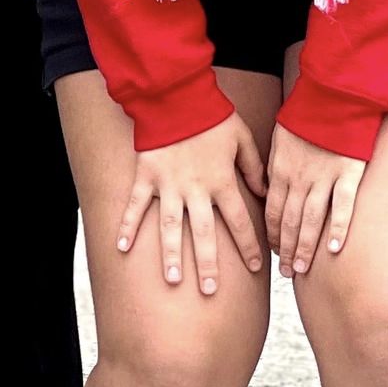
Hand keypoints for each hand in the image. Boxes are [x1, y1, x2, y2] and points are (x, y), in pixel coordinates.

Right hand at [116, 114, 267, 295]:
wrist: (177, 95)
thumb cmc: (212, 116)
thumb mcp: (242, 139)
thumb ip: (255, 167)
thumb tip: (266, 192)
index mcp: (222, 181)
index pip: (239, 221)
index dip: (249, 245)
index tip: (258, 267)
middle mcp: (196, 189)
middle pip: (204, 233)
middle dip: (208, 264)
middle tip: (210, 290)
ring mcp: (168, 185)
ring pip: (170, 227)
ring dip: (171, 255)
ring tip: (173, 280)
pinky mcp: (146, 176)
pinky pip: (135, 206)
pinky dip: (127, 226)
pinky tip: (121, 249)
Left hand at [264, 124, 365, 279]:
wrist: (334, 93)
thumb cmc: (307, 113)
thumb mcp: (280, 137)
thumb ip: (273, 165)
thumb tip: (266, 188)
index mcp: (281, 170)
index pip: (272, 211)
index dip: (272, 235)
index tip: (274, 253)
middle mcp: (299, 178)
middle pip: (289, 221)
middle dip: (285, 249)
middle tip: (286, 273)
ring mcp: (324, 177)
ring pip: (311, 219)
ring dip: (305, 247)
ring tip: (301, 268)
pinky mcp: (348, 172)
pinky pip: (342, 205)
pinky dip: (338, 228)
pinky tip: (334, 248)